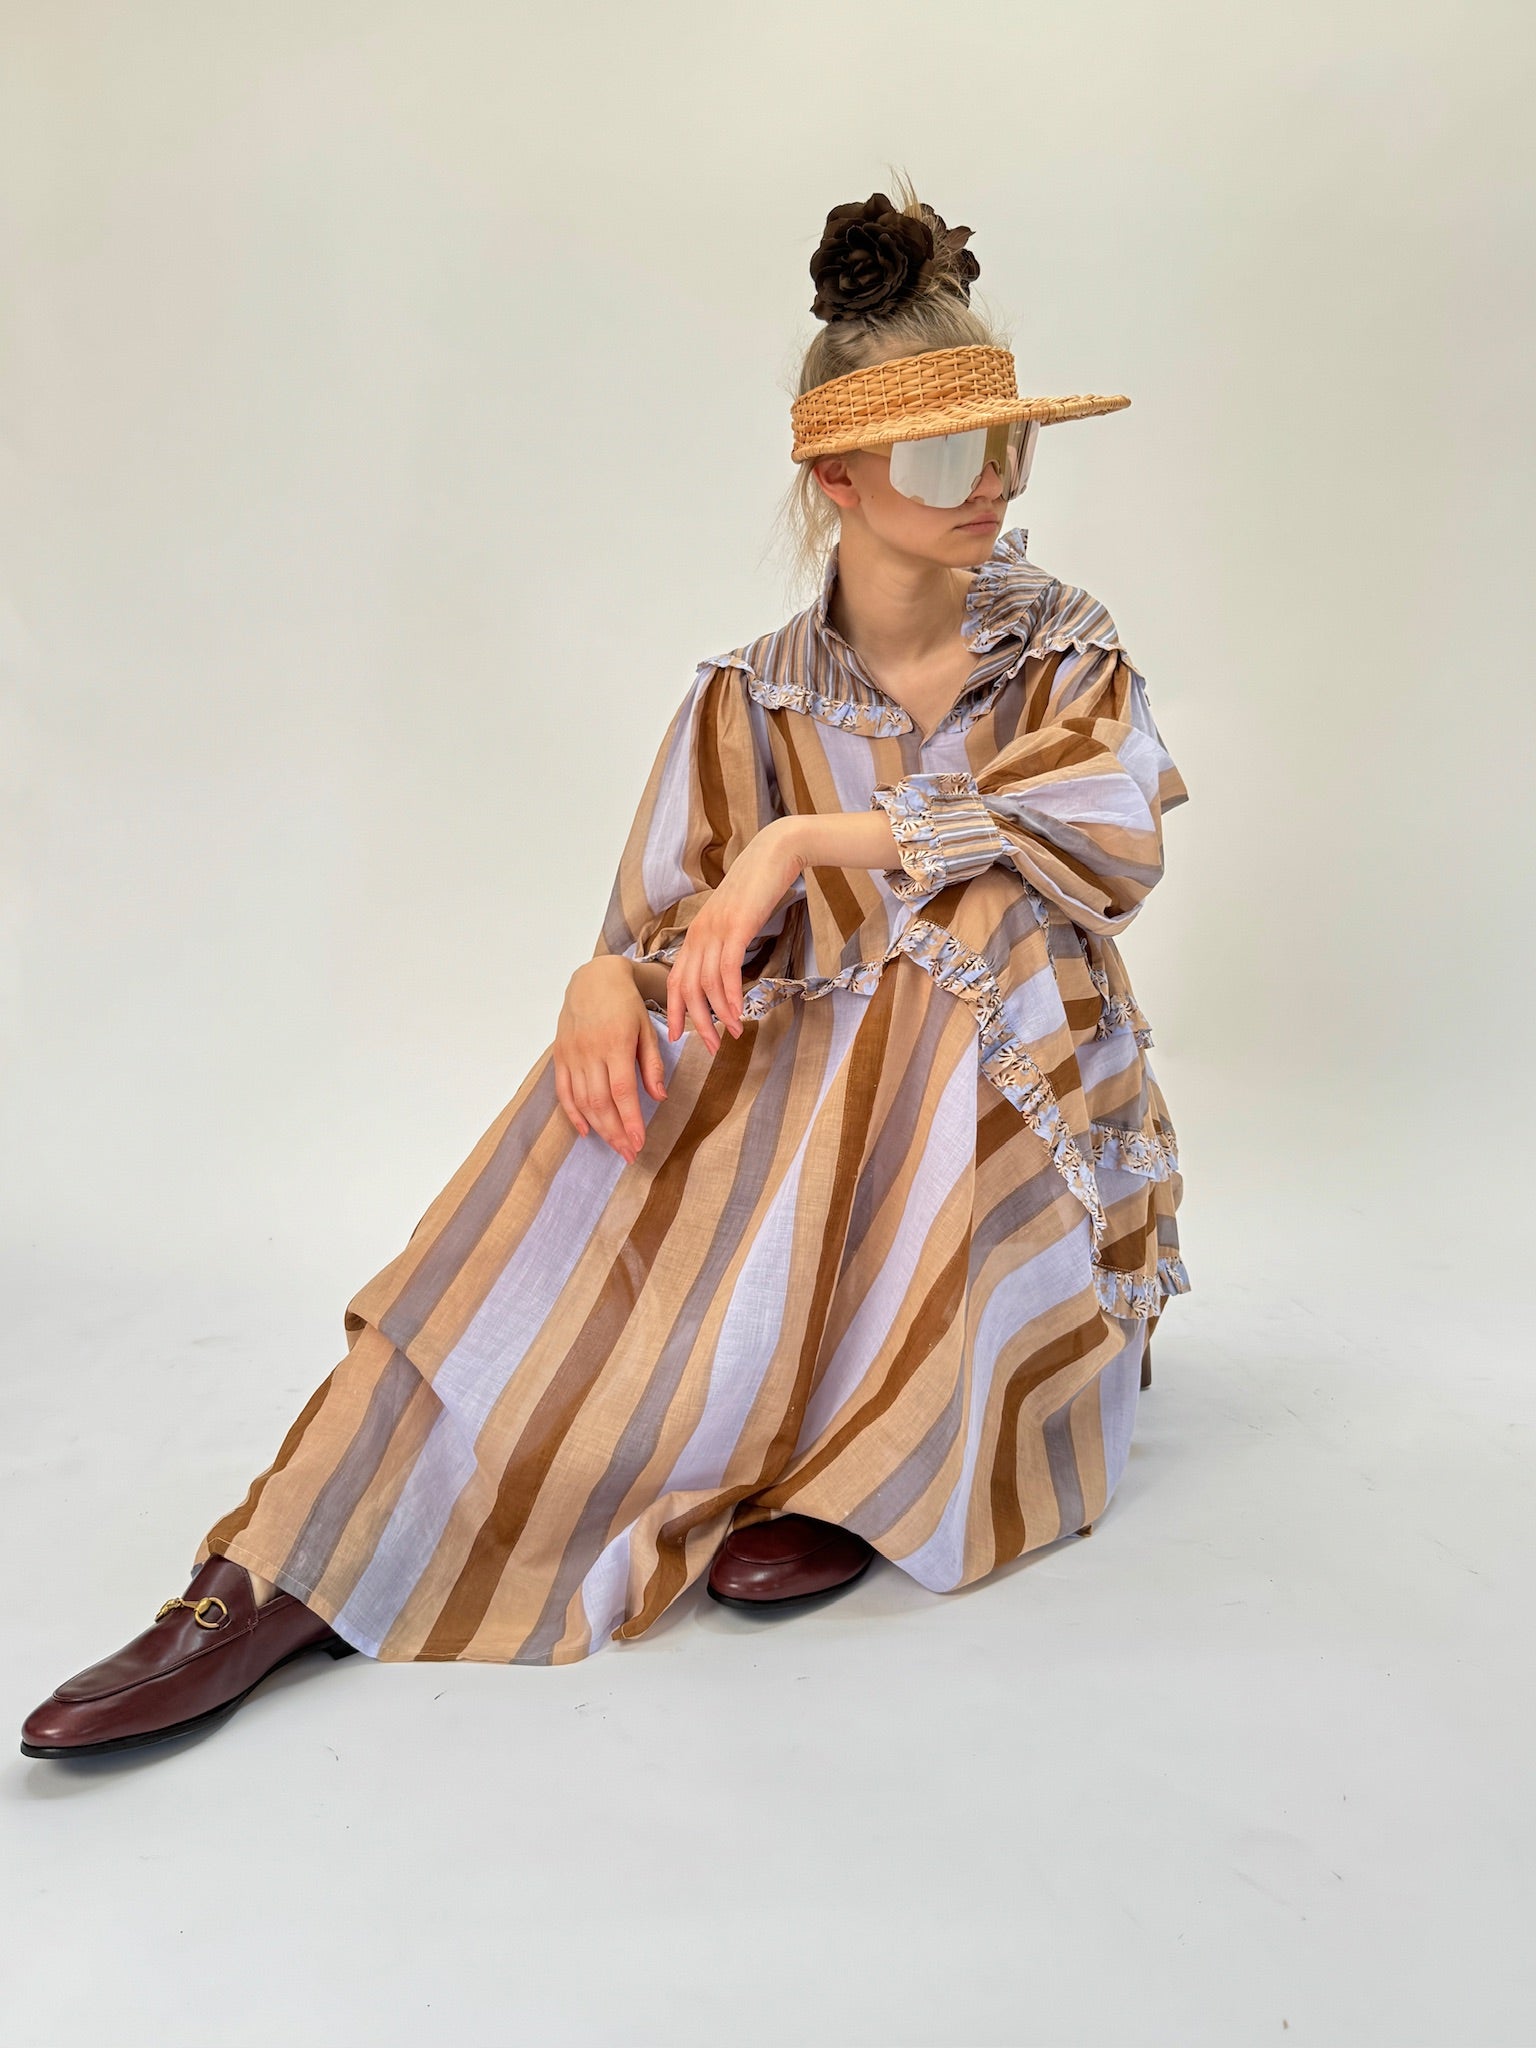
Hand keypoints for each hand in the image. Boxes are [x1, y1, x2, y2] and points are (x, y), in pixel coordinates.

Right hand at [553, 957, 666, 1164]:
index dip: (631, 1121)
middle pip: (601, 1102)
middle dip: (616, 1133)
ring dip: (599, 1128)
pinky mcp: (560, 1056)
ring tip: (615, 1146)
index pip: (623, 1092)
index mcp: (616, 1043)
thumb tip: (659, 1098)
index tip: (640, 1142)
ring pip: (583, 1101)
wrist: (593, 979)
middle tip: (630, 1153)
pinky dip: (573, 1114)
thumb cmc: (625, 1004)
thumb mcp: (647, 1029)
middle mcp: (591, 1051)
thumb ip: (652, 1064)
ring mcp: (572, 1054)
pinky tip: (586, 1131)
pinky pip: (563, 1091)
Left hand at [667, 818, 804, 1050]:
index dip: (674, 1009)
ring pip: (707, 984)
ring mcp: (715, 930)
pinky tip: (739, 1014)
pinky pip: (728, 971)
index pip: (676, 979)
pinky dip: (731, 996)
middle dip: (697, 1022)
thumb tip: (726, 968)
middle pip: (687, 988)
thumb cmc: (759, 887)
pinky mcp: (736, 927)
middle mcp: (699, 933)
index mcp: (696, 933)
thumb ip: (725, 941)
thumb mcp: (734, 918)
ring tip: (731, 1036)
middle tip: (709, 1048)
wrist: (775, 852)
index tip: (677, 1035)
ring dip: (719, 1014)